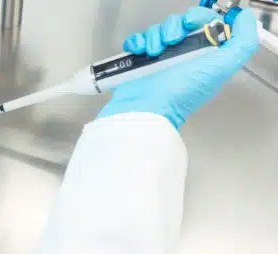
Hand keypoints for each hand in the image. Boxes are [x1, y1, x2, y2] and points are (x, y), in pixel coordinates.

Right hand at [97, 7, 259, 127]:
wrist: (147, 108)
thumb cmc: (182, 93)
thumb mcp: (222, 67)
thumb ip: (243, 42)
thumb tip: (244, 19)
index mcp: (204, 55)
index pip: (204, 23)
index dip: (198, 18)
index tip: (190, 24)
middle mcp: (183, 55)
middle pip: (179, 23)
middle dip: (173, 27)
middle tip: (171, 42)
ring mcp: (159, 58)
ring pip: (157, 30)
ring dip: (154, 36)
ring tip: (153, 53)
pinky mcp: (138, 61)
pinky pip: (136, 40)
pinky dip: (136, 42)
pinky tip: (139, 51)